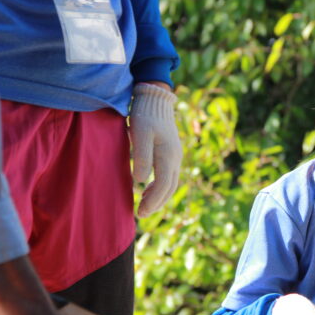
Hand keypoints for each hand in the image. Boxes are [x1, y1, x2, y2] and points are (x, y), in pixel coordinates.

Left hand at [130, 82, 181, 217]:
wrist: (155, 99)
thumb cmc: (144, 115)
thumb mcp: (139, 134)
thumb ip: (141, 157)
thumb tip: (141, 180)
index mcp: (168, 155)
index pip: (163, 185)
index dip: (153, 201)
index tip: (141, 213)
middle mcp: (175, 158)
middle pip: (169, 187)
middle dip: (157, 203)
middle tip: (142, 215)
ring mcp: (174, 155)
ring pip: (170, 182)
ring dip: (159, 196)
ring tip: (145, 205)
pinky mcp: (170, 152)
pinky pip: (168, 174)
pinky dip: (160, 186)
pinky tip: (148, 188)